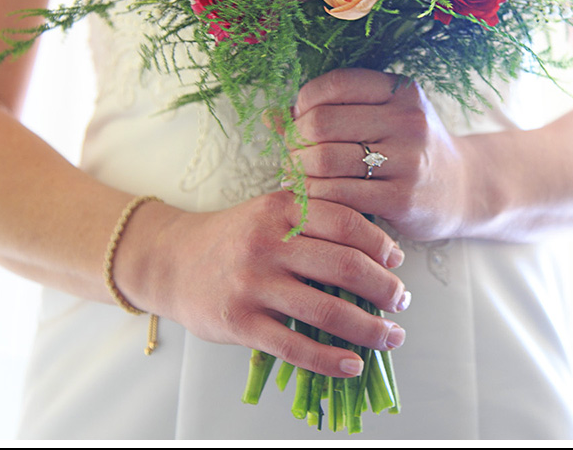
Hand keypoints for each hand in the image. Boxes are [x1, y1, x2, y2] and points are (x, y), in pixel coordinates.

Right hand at [146, 192, 409, 378]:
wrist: (171, 261)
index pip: (346, 223)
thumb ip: (315, 218)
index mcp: (282, 209)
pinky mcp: (240, 323)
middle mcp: (268, 244)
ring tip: (391, 336)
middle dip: (384, 288)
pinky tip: (354, 364)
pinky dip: (331, 360)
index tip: (398, 261)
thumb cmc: (235, 237)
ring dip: (370, 329)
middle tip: (402, 301)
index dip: (380, 244)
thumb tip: (378, 248)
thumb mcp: (271, 211)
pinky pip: (295, 346)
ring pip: (327, 312)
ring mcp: (253, 285)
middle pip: (344, 268)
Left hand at [288, 68, 474, 241]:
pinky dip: (315, 198)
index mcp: (401, 91)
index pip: (335, 84)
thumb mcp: (388, 116)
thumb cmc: (411, 150)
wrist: (464, 189)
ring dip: (299, 172)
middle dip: (295, 141)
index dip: (304, 103)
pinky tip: (314, 200)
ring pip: (325, 161)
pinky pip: (338, 196)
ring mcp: (408, 160)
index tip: (299, 121)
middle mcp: (408, 121)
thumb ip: (337, 110)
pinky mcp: (402, 199)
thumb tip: (272, 117)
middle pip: (322, 124)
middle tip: (292, 154)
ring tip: (298, 177)